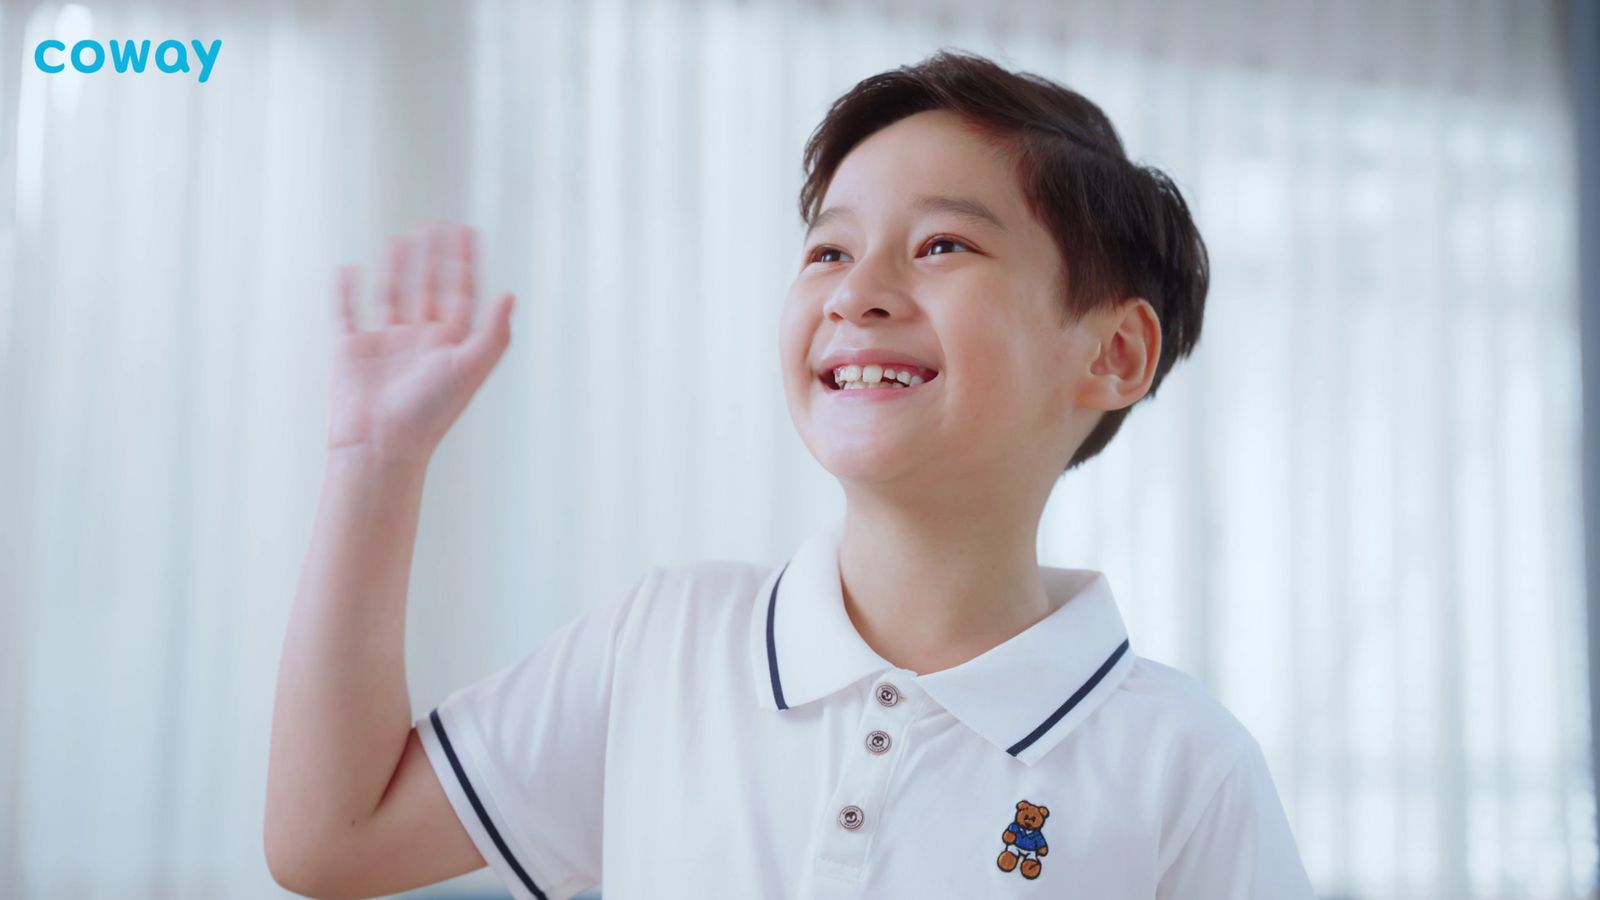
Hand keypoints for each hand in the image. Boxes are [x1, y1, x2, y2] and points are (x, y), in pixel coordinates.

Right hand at [326, 221, 514, 464]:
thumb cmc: (429, 412)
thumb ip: (494, 333)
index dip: (466, 262)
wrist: (380, 444)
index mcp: (450, 345)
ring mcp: (385, 345)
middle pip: (429, 288)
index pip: (462, 293)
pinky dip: (346, 291)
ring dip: (398, 267)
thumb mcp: (469, 368)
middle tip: (435, 223)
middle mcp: (420, 342)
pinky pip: (347, 313)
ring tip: (402, 237)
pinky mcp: (350, 350)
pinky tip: (349, 269)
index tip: (467, 230)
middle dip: (434, 257)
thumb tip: (511, 294)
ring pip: (393, 295)